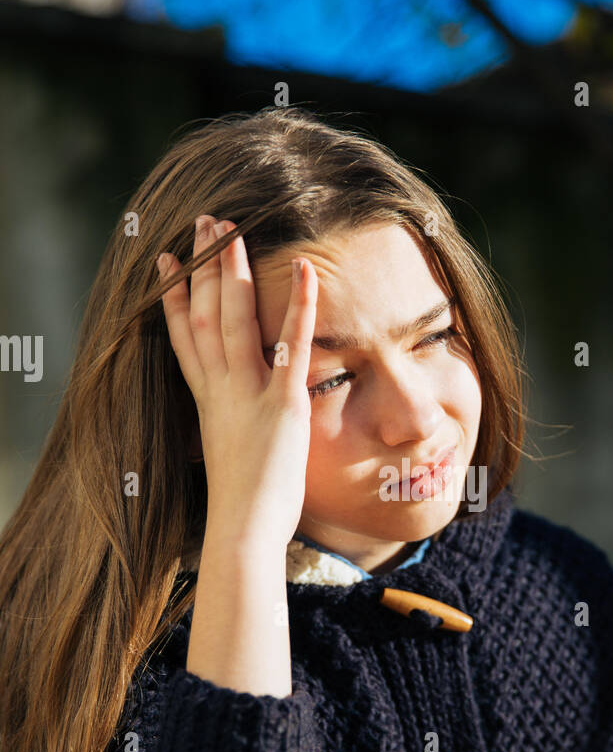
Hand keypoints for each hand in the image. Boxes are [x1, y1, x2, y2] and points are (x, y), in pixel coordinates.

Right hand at [157, 215, 316, 549]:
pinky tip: (307, 269)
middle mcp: (221, 389)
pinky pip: (291, 344)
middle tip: (204, 223)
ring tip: (232, 228)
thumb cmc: (241, 507)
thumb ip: (232, 430)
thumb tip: (237, 431)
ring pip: (233, 318)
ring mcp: (249, 393)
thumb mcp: (229, 455)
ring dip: (234, 270)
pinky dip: (299, 304)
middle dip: (203, 266)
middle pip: (204, 314)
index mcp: (208, 402)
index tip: (166, 265)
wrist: (242, 528)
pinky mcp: (282, 403)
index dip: (173, 298)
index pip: (184, 338)